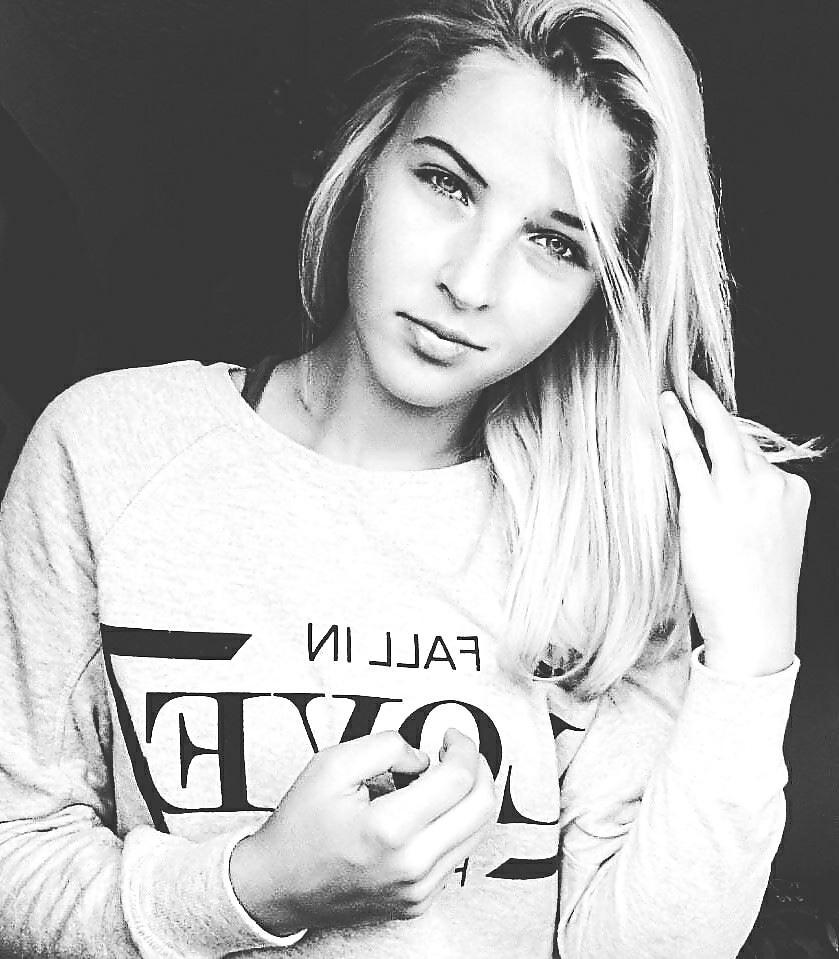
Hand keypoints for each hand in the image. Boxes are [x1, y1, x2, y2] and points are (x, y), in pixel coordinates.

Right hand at [229, 729, 495, 934]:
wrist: (277, 886)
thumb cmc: (300, 827)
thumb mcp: (332, 764)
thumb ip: (386, 746)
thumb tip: (423, 756)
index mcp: (388, 830)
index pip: (458, 780)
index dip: (463, 748)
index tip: (452, 736)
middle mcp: (410, 867)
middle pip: (482, 808)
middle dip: (479, 768)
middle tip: (458, 752)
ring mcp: (418, 890)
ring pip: (477, 832)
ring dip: (469, 796)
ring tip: (441, 777)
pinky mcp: (419, 902)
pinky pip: (456, 855)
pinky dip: (453, 825)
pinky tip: (427, 810)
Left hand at [659, 375, 810, 676]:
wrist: (755, 627)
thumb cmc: (756, 590)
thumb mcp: (769, 538)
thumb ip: (753, 505)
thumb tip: (719, 485)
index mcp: (793, 492)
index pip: (757, 455)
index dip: (730, 441)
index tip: (712, 423)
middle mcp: (770, 485)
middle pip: (738, 436)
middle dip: (713, 405)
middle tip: (694, 383)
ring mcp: (740, 493)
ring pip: (716, 436)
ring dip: (695, 407)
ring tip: (676, 389)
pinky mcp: (706, 505)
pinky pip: (688, 455)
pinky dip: (675, 427)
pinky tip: (664, 411)